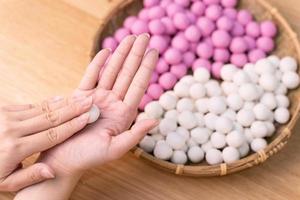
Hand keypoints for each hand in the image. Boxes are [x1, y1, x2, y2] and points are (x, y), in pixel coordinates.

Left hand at [0, 94, 93, 190]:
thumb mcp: (4, 183)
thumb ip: (29, 177)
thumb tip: (52, 171)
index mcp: (15, 149)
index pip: (52, 135)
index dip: (72, 126)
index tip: (87, 118)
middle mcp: (12, 130)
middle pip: (51, 117)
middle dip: (73, 109)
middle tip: (90, 101)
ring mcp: (6, 117)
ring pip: (43, 108)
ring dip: (64, 103)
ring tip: (80, 97)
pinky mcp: (3, 110)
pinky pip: (31, 105)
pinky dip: (48, 103)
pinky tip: (60, 99)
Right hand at [40, 34, 158, 175]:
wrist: (64, 160)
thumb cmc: (89, 158)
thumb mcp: (115, 148)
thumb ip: (135, 134)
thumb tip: (155, 119)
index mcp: (124, 114)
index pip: (138, 86)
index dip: (147, 68)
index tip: (154, 51)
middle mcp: (112, 102)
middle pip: (127, 74)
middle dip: (136, 54)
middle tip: (145, 35)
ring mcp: (97, 98)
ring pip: (111, 71)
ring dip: (120, 54)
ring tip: (129, 37)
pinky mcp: (80, 96)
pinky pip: (90, 76)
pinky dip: (98, 64)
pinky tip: (107, 51)